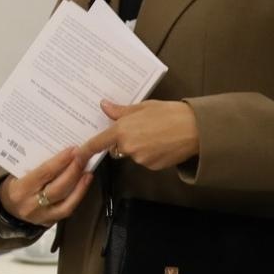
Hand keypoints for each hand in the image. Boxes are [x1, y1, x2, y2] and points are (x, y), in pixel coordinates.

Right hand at [0, 146, 94, 226]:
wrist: (6, 209)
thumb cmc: (13, 186)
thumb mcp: (16, 174)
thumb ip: (35, 166)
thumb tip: (58, 152)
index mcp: (20, 189)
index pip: (43, 174)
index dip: (60, 162)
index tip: (72, 150)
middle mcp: (31, 204)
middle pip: (57, 188)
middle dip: (73, 171)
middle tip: (83, 157)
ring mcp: (42, 215)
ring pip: (66, 201)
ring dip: (80, 184)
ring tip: (87, 170)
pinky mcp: (50, 221)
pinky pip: (67, 209)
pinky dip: (78, 196)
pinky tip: (84, 184)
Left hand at [82, 99, 199, 171]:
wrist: (196, 129)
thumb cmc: (170, 113)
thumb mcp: (143, 107)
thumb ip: (120, 111)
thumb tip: (104, 106)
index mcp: (122, 130)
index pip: (97, 143)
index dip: (85, 150)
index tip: (77, 155)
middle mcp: (128, 147)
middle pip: (116, 149)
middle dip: (122, 142)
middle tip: (139, 129)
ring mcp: (140, 159)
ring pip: (131, 155)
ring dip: (137, 148)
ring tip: (155, 134)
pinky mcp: (152, 167)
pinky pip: (145, 161)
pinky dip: (150, 154)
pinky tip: (162, 144)